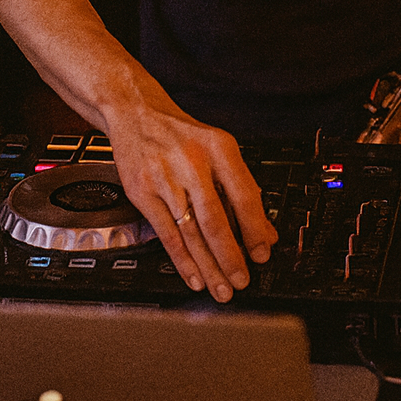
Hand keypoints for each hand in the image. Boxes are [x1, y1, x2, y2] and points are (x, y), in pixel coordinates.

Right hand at [104, 93, 277, 301]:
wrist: (136, 113)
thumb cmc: (182, 134)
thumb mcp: (218, 149)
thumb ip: (242, 188)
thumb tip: (264, 229)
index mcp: (219, 148)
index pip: (243, 195)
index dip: (254, 229)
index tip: (262, 253)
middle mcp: (192, 162)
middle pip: (215, 219)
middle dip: (230, 256)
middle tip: (241, 280)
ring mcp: (165, 179)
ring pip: (191, 232)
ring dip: (208, 266)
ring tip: (221, 287)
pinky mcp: (142, 193)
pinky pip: (166, 234)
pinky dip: (182, 260)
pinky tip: (193, 276)